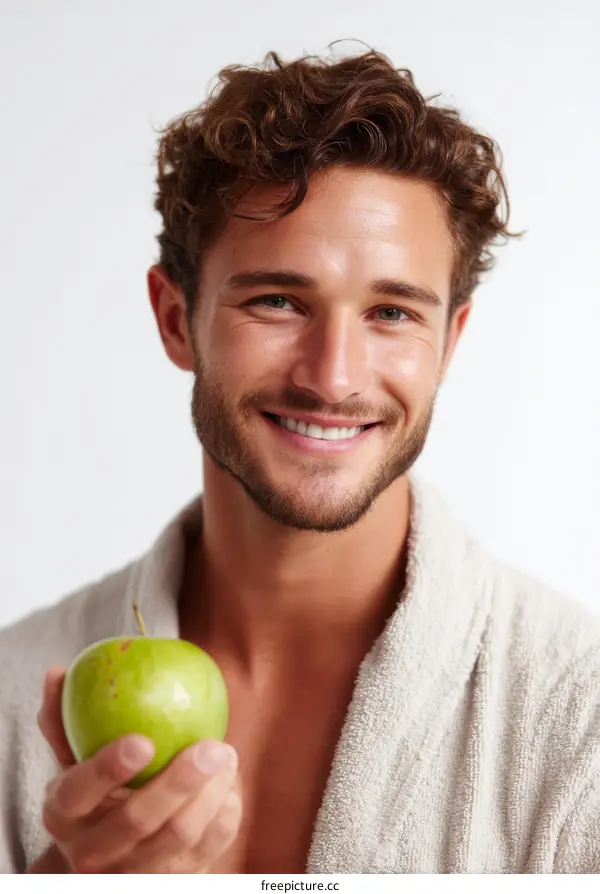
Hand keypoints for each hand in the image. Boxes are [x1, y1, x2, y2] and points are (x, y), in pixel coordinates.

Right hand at [35, 666, 241, 872]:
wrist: (106, 854)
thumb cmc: (92, 789)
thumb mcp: (72, 758)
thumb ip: (64, 720)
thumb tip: (58, 673)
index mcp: (65, 814)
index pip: (79, 793)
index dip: (108, 769)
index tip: (144, 740)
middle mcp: (93, 852)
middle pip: (138, 821)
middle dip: (179, 782)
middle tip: (211, 746)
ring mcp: (134, 872)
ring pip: (178, 838)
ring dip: (210, 795)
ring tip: (226, 755)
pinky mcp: (173, 880)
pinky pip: (207, 849)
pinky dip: (223, 814)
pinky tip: (230, 782)